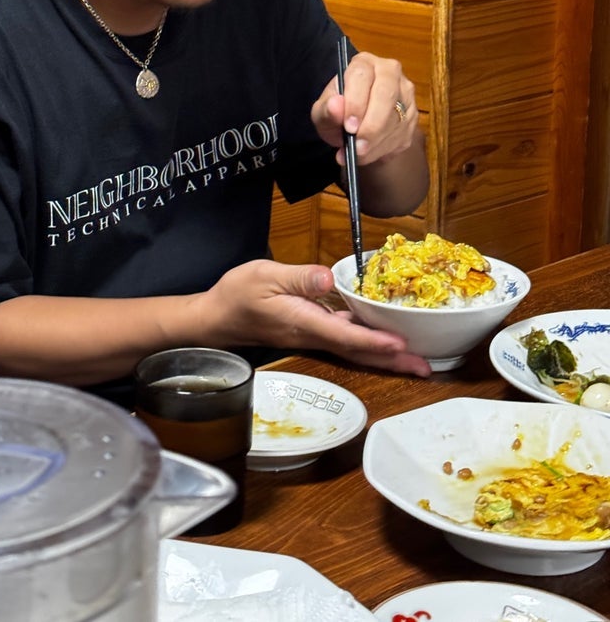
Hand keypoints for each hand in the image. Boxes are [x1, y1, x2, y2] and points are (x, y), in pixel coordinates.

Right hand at [194, 259, 430, 376]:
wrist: (217, 318)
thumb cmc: (238, 294)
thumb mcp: (264, 275)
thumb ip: (298, 278)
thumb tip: (328, 279)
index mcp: (303, 321)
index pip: (343, 333)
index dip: (372, 339)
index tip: (399, 344)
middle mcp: (313, 335)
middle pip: (358, 351)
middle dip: (392, 360)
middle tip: (426, 368)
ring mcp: (314, 337)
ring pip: (356, 350)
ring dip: (387, 357)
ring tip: (417, 362)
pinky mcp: (313, 332)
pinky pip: (348, 342)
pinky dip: (371, 344)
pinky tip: (386, 341)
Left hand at [311, 50, 417, 166]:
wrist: (354, 126)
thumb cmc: (338, 112)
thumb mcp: (323, 112)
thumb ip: (326, 110)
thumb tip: (335, 106)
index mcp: (363, 64)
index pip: (362, 75)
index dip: (356, 102)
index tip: (349, 126)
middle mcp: (389, 72)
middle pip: (386, 95)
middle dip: (371, 125)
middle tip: (357, 146)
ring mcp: (405, 92)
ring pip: (397, 118)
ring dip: (377, 142)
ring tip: (358, 154)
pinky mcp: (414, 114)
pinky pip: (404, 134)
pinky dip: (385, 149)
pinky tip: (370, 153)